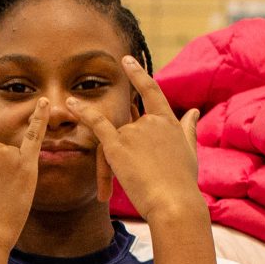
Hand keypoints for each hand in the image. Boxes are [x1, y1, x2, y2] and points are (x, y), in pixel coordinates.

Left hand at [73, 58, 201, 218]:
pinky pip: (97, 124)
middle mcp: (150, 121)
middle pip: (127, 125)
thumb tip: (193, 111)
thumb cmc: (182, 183)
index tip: (127, 60)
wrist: (174, 202)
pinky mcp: (118, 145)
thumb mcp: (189, 152)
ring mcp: (133, 132)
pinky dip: (83, 112)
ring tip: (114, 188)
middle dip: (126, 148)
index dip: (138, 75)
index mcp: (168, 122)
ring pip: (114, 138)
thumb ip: (188, 129)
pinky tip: (71, 104)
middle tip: (133, 174)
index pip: (152, 92)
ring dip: (113, 162)